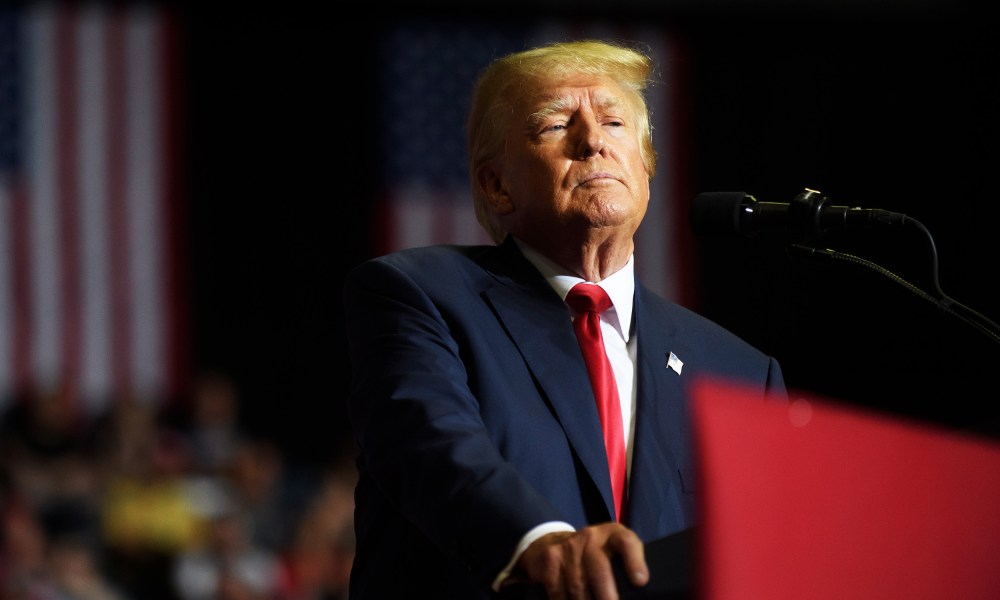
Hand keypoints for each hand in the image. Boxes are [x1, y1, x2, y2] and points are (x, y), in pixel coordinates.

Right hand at [516, 522, 647, 599]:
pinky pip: (558, 590)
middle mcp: (591, 537)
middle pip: (599, 567)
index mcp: (613, 534)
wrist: (554, 543)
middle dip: (605, 592)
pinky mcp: (550, 559)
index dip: (634, 561)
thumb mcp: (613, 553)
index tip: (640, 582)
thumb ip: (625, 569)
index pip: (626, 542)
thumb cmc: (596, 555)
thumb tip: (637, 592)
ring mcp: (568, 547)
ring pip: (578, 585)